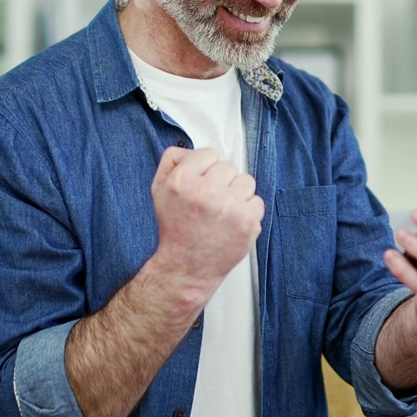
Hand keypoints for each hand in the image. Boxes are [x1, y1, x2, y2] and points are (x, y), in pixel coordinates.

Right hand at [149, 146, 263, 296]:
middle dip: (221, 182)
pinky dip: (247, 211)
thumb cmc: (175, 228)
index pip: (209, 153)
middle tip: (210, 202)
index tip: (201, 184)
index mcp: (182, 180)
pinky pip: (257, 201)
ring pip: (246, 181)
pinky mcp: (248, 222)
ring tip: (222, 212)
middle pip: (228, 167)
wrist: (187, 267)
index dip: (205, 169)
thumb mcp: (159, 190)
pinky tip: (232, 223)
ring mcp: (229, 207)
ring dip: (236, 194)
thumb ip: (172, 161)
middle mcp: (206, 191)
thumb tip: (191, 149)